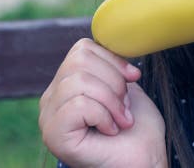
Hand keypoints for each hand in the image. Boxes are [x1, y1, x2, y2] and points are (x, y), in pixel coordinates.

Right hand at [39, 38, 166, 167]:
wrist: (145, 159)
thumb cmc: (138, 127)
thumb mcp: (125, 86)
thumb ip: (110, 64)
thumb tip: (112, 37)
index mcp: (66, 84)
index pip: (82, 48)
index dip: (113, 60)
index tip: (133, 79)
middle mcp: (51, 99)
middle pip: (79, 61)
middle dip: (114, 82)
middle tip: (124, 107)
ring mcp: (48, 118)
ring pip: (79, 82)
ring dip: (111, 101)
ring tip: (120, 120)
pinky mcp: (54, 135)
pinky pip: (78, 105)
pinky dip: (103, 115)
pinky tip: (110, 130)